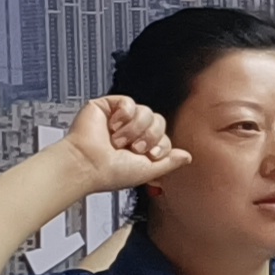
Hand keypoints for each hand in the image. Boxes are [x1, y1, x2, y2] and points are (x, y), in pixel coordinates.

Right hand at [59, 95, 185, 192]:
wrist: (87, 164)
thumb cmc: (111, 172)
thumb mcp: (148, 171)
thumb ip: (169, 163)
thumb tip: (187, 156)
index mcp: (140, 146)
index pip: (164, 136)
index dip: (161, 144)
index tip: (149, 155)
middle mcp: (131, 132)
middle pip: (159, 121)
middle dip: (150, 137)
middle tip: (134, 148)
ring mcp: (120, 118)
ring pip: (146, 112)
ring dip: (135, 129)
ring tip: (119, 141)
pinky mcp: (107, 106)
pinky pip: (129, 102)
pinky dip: (124, 116)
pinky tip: (113, 127)